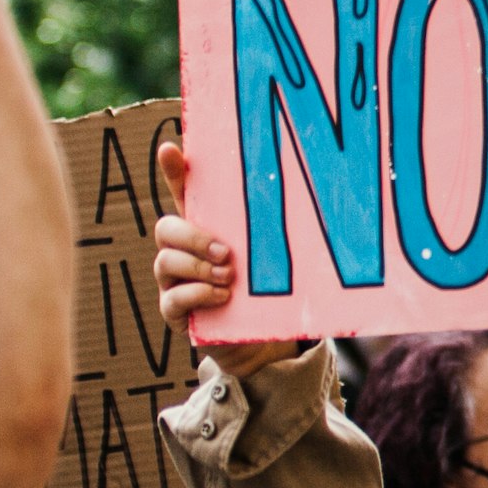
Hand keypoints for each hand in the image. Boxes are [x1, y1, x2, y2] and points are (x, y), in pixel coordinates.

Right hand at [153, 140, 294, 374]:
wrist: (258, 339)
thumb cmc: (262, 289)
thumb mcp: (270, 257)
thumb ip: (276, 231)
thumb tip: (322, 196)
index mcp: (202, 228)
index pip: (180, 192)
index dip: (171, 170)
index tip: (170, 148)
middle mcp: (180, 251)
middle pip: (165, 229)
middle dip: (193, 237)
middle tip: (227, 252)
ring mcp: (173, 281)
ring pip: (165, 262)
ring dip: (199, 268)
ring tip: (230, 278)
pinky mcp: (174, 311)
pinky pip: (172, 298)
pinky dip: (198, 295)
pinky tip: (223, 297)